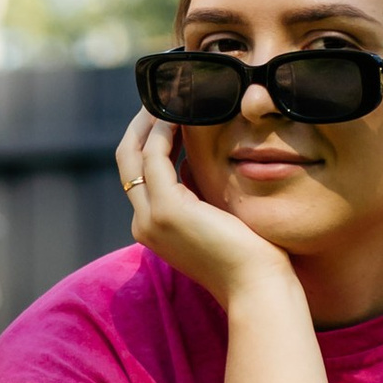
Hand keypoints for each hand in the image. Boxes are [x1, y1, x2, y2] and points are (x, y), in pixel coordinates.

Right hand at [115, 108, 291, 308]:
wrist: (257, 287)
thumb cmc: (248, 256)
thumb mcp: (214, 216)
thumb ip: (197, 190)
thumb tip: (192, 159)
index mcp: (153, 226)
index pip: (138, 174)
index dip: (147, 139)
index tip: (166, 112)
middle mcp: (144, 223)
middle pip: (126, 161)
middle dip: (140, 125)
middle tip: (160, 95)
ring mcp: (151, 218)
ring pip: (134, 155)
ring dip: (149, 121)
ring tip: (168, 95)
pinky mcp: (167, 211)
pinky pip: (155, 157)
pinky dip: (163, 131)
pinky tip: (180, 114)